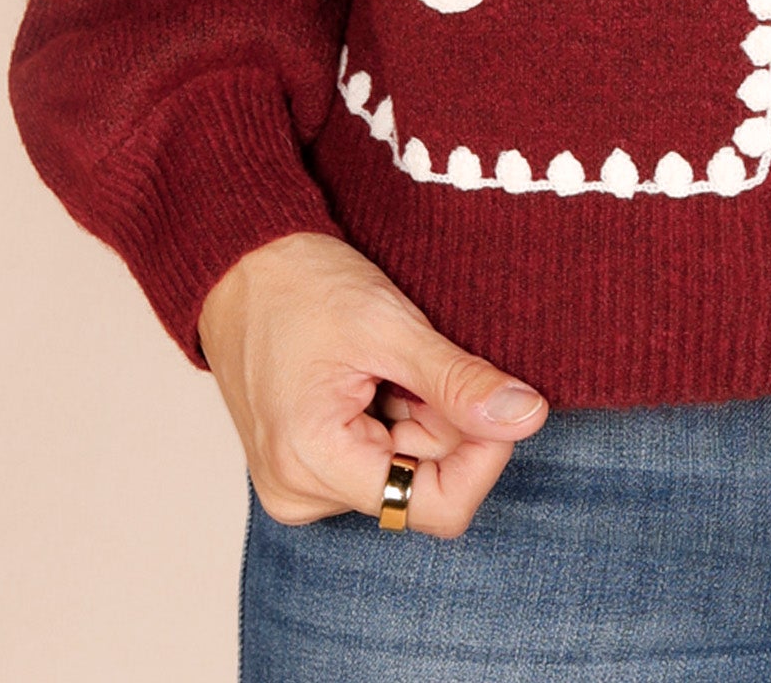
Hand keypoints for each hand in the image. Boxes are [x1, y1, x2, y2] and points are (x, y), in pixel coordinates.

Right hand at [198, 230, 548, 534]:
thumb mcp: (390, 326)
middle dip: (442, 421)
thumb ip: (459, 381)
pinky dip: (394, 417)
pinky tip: (371, 376)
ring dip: (418, 416)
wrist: (241, 264)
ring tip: (386, 362)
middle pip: (421, 486)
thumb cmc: (302, 284)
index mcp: (311, 465)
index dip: (482, 457)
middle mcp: (300, 493)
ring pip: (405, 470)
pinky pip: (378, 459)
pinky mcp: (306, 468)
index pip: (433, 507)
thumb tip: (529, 419)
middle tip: (418, 359)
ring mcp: (300, 484)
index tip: (495, 398)